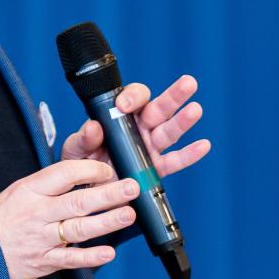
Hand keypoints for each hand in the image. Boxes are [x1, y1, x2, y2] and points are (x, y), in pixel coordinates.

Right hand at [0, 158, 140, 278]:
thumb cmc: (3, 217)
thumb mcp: (21, 190)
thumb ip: (52, 183)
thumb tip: (89, 172)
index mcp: (31, 189)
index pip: (65, 174)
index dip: (90, 170)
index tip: (109, 170)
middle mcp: (37, 212)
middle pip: (78, 201)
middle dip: (108, 194)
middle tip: (132, 187)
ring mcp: (40, 238)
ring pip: (78, 229)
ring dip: (106, 222)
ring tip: (129, 214)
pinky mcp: (43, 261)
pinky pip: (69, 260)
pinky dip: (89, 257)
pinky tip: (109, 253)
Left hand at [60, 74, 211, 176]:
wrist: (85, 195)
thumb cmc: (81, 166)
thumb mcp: (75, 151)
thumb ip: (83, 139)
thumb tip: (93, 128)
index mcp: (121, 118)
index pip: (133, 99)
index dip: (132, 98)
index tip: (123, 106)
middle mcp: (140, 129)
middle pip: (160, 108)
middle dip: (174, 95)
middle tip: (188, 83)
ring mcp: (151, 148)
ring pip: (170, 131)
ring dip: (184, 120)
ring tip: (195, 110)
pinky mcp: (156, 170)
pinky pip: (174, 161)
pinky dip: (189, 155)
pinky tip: (203, 146)